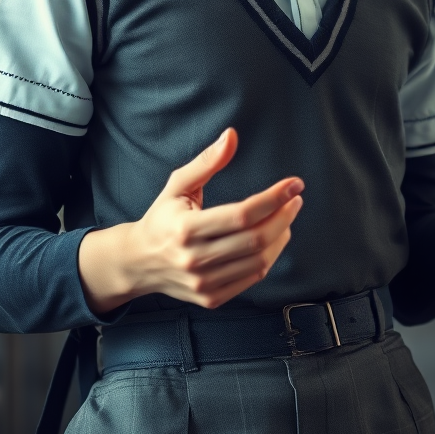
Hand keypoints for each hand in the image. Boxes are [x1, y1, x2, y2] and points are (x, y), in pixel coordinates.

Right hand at [78, 128, 302, 312]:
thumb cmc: (162, 217)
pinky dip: (270, 257)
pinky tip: (274, 238)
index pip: (241, 215)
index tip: (294, 184)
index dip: (273, 198)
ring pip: (258, 262)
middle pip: (255, 239)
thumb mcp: (178, 184)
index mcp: (186, 229)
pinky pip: (252, 278)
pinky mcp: (211, 297)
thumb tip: (232, 136)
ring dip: (281, 236)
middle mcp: (194, 259)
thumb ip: (207, 161)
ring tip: (287, 216)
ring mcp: (203, 283)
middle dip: (283, 216)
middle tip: (295, 199)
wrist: (139, 261)